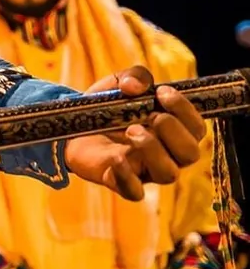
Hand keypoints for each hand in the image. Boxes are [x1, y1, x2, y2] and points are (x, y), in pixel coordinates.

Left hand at [64, 66, 205, 200]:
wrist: (72, 126)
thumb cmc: (106, 107)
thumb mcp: (119, 83)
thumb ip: (134, 76)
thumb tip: (135, 86)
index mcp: (173, 131)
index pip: (196, 128)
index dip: (186, 110)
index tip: (162, 93)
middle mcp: (166, 154)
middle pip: (190, 154)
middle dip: (174, 131)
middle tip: (151, 115)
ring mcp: (145, 171)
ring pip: (168, 173)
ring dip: (153, 149)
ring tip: (131, 131)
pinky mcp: (120, 182)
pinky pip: (134, 192)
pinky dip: (127, 177)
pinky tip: (115, 158)